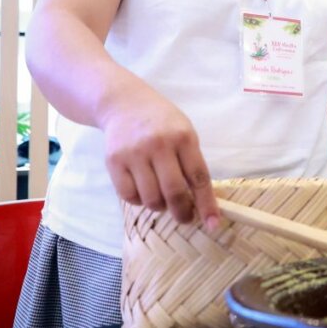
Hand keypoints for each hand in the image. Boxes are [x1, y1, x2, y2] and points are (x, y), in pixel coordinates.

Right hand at [100, 87, 219, 229]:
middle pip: (174, 192)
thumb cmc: (161, 122)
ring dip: (160, 206)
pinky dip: (139, 201)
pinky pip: (129, 195)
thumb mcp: (184, 132)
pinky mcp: (114, 161)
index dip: (207, 204)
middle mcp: (159, 145)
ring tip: (162, 198)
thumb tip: (199, 201)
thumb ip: (191, 162)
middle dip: (182, 212)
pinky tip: (143, 190)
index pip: (199, 177)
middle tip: (185, 217)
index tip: (213, 224)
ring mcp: (134, 154)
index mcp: (183, 138)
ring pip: (151, 198)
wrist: (124, 103)